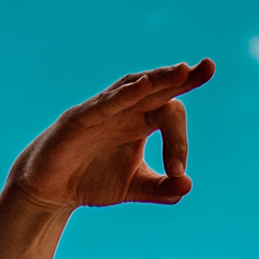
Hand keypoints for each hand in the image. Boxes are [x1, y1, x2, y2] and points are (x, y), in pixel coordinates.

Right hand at [8, 60, 212, 211]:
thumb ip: (161, 188)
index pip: (169, 112)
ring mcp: (101, 111)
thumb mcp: (132, 186)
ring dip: (156, 79)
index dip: (181, 133)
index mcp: (140, 122)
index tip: (182, 161)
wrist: (51, 191)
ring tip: (181, 71)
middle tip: (208, 67)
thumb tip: (188, 186)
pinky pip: (102, 104)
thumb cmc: (91, 180)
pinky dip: (121, 96)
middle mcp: (124, 110)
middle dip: (181, 78)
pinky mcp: (78, 119)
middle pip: (157, 89)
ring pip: (132, 88)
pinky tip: (141, 87)